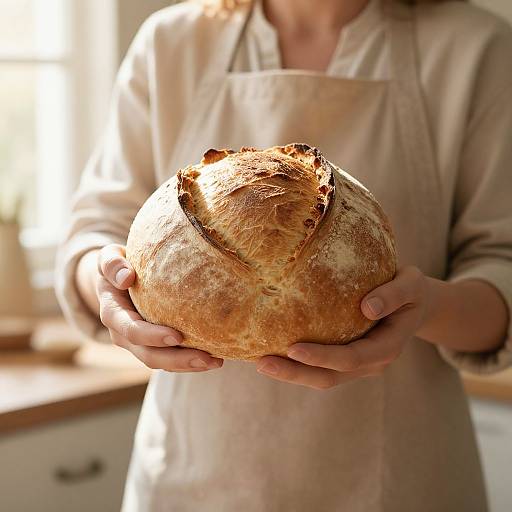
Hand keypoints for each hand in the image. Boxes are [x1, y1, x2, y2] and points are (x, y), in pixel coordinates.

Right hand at [96, 244, 223, 371]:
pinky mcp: (153, 346)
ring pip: (162, 363)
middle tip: (207, 358)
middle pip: (149, 356)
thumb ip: (112, 264)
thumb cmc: (117, 265)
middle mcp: (123, 335)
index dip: (152, 336)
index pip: (131, 331)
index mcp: (113, 314)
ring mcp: (139, 344)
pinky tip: (214, 357)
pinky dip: (190, 361)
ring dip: (188, 365)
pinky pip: (171, 360)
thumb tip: (126, 277)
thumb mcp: (108, 257)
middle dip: (178, 360)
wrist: (115, 280)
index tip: (177, 336)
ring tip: (217, 362)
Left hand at [256, 266, 429, 389]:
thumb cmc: (411, 289)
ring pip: (321, 377)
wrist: (416, 305)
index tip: (293, 349)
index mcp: (386, 347)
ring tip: (258, 362)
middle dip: (295, 374)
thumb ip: (394, 294)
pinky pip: (320, 366)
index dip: (322, 357)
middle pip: (329, 377)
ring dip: (291, 373)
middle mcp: (371, 362)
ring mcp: (358, 365)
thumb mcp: (412, 283)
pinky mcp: (347, 357)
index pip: (351, 358)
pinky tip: (272, 352)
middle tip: (261, 363)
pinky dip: (297, 364)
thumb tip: (366, 308)